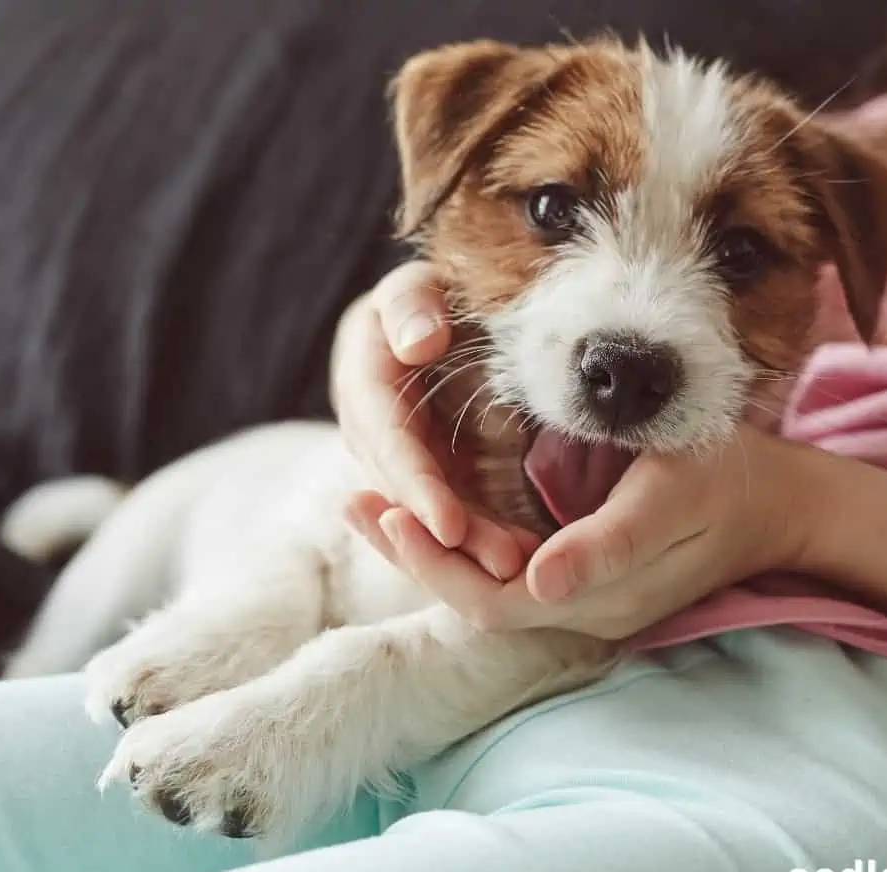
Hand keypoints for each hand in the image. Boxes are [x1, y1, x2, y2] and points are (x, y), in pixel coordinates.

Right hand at [331, 262, 525, 578]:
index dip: (416, 487)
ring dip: (470, 546)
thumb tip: (419, 344)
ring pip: (428, 513)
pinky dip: (483, 536)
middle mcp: (373, 434)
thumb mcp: (413, 287)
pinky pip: (453, 510)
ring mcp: (401, 461)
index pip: (386, 443)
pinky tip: (523, 558)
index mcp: (363, 385)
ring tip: (517, 568)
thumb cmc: (425, 298)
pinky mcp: (431, 476)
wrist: (427, 321)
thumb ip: (411, 305)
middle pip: (408, 494)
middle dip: (448, 535)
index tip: (448, 525)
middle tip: (499, 564)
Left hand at [350, 425, 820, 638]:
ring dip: (425, 546)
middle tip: (352, 500)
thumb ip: (610, 544)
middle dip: (410, 554)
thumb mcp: (673, 497)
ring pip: (482, 584)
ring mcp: (578, 594)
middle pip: (472, 596)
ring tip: (366, 500)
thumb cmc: (726, 480)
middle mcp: (577, 607)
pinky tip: (427, 504)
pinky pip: (504, 567)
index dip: (429, 561)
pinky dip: (459, 539)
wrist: (774, 499)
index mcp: (596, 597)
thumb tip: (539, 585)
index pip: (488, 597)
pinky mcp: (579, 573)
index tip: (380, 510)